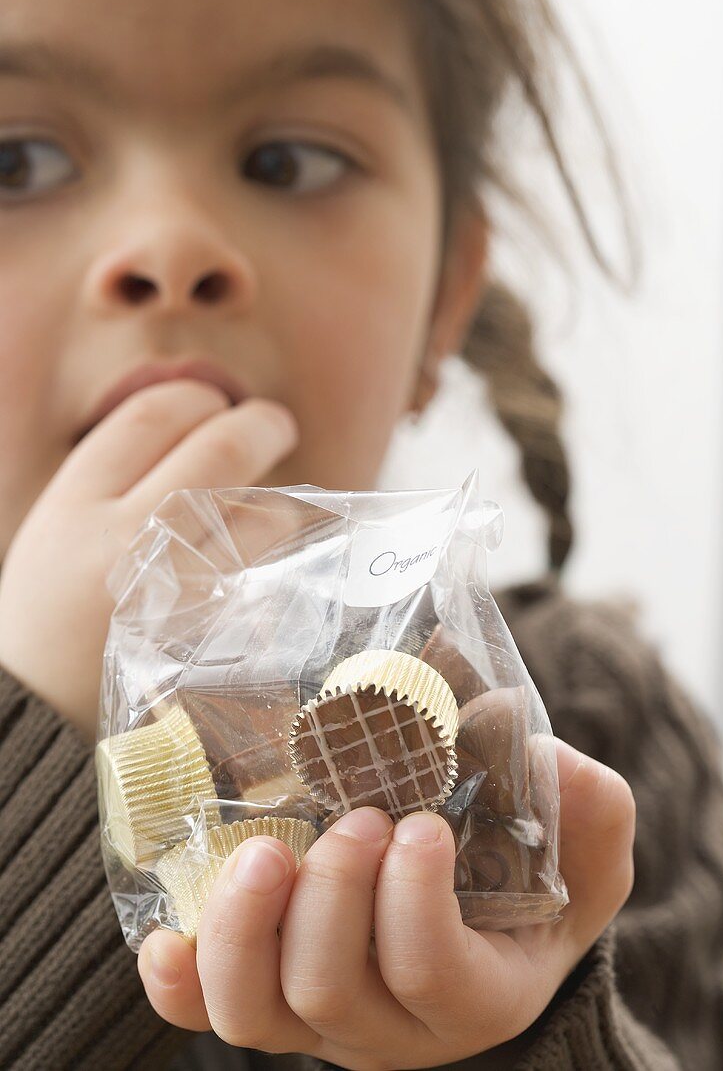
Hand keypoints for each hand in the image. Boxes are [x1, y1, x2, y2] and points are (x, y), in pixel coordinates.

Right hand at [0, 380, 297, 739]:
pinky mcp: (215, 642)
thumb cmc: (52, 624)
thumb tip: (194, 433)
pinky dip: (282, 567)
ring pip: (263, 514)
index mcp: (73, 507)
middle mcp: (125, 539)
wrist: (43, 721)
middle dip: (262, 425)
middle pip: (222, 449)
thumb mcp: (54, 538)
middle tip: (276, 423)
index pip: (151, 416)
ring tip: (276, 509)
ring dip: (281, 503)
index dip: (195, 397)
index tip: (214, 401)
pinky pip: (272, 583)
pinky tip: (277, 565)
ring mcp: (177, 592)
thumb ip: (113, 486)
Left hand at [139, 738, 634, 1068]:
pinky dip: (180, 977)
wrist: (483, 933)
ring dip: (246, 925)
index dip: (415, 901)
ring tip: (264, 849)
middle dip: (335, 891)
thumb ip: (593, 816)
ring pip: (256, 1010)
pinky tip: (169, 929)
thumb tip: (557, 765)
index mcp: (475, 994)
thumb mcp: (587, 856)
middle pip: (331, 986)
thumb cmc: (532, 892)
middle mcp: (389, 1027)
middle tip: (356, 816)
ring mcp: (319, 1020)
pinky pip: (206, 1010)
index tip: (420, 825)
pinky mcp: (269, 999)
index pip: (432, 974)